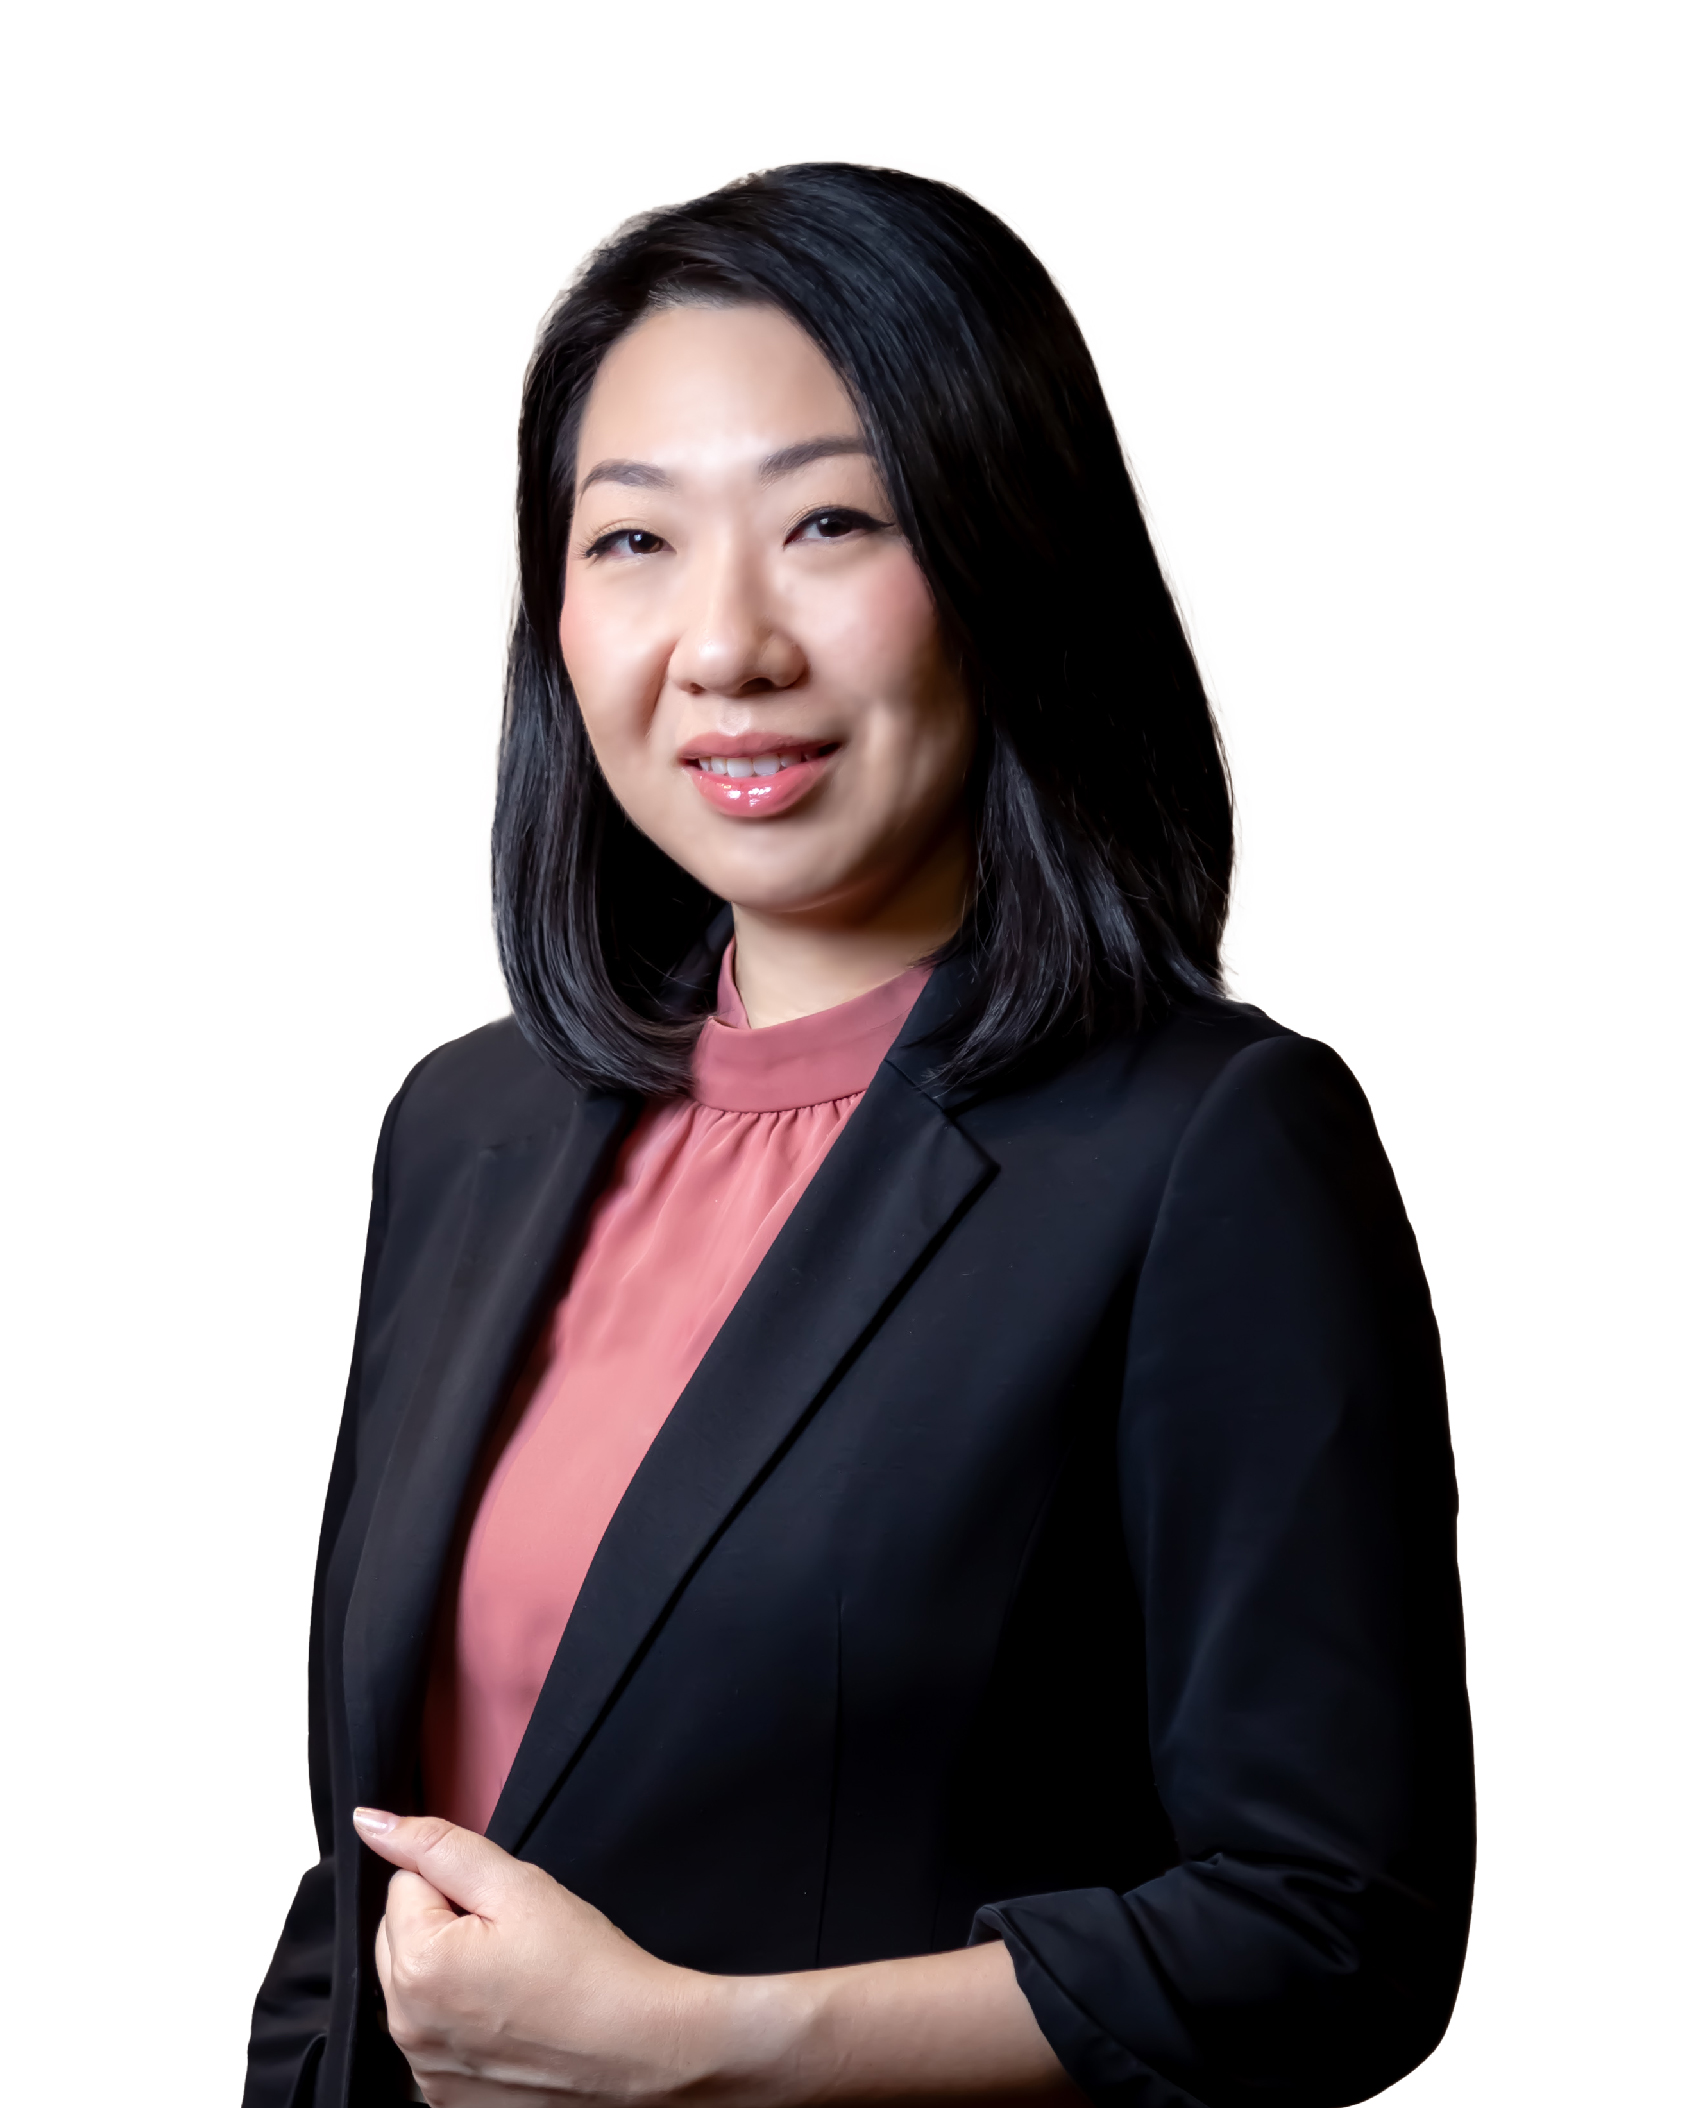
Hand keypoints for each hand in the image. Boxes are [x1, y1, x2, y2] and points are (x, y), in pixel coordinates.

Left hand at [355, 1807, 716, 2105]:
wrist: (644, 2050)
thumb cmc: (589, 1969)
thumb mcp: (518, 1885)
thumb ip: (439, 1846)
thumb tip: (371, 1823)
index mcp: (418, 1968)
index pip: (406, 1887)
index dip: (461, 1886)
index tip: (505, 1911)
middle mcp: (407, 2029)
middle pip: (402, 1938)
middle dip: (447, 1926)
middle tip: (514, 1942)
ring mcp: (426, 2072)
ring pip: (416, 1988)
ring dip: (452, 1974)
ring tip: (517, 1982)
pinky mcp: (447, 2099)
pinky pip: (435, 2037)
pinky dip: (463, 2023)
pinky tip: (513, 2021)